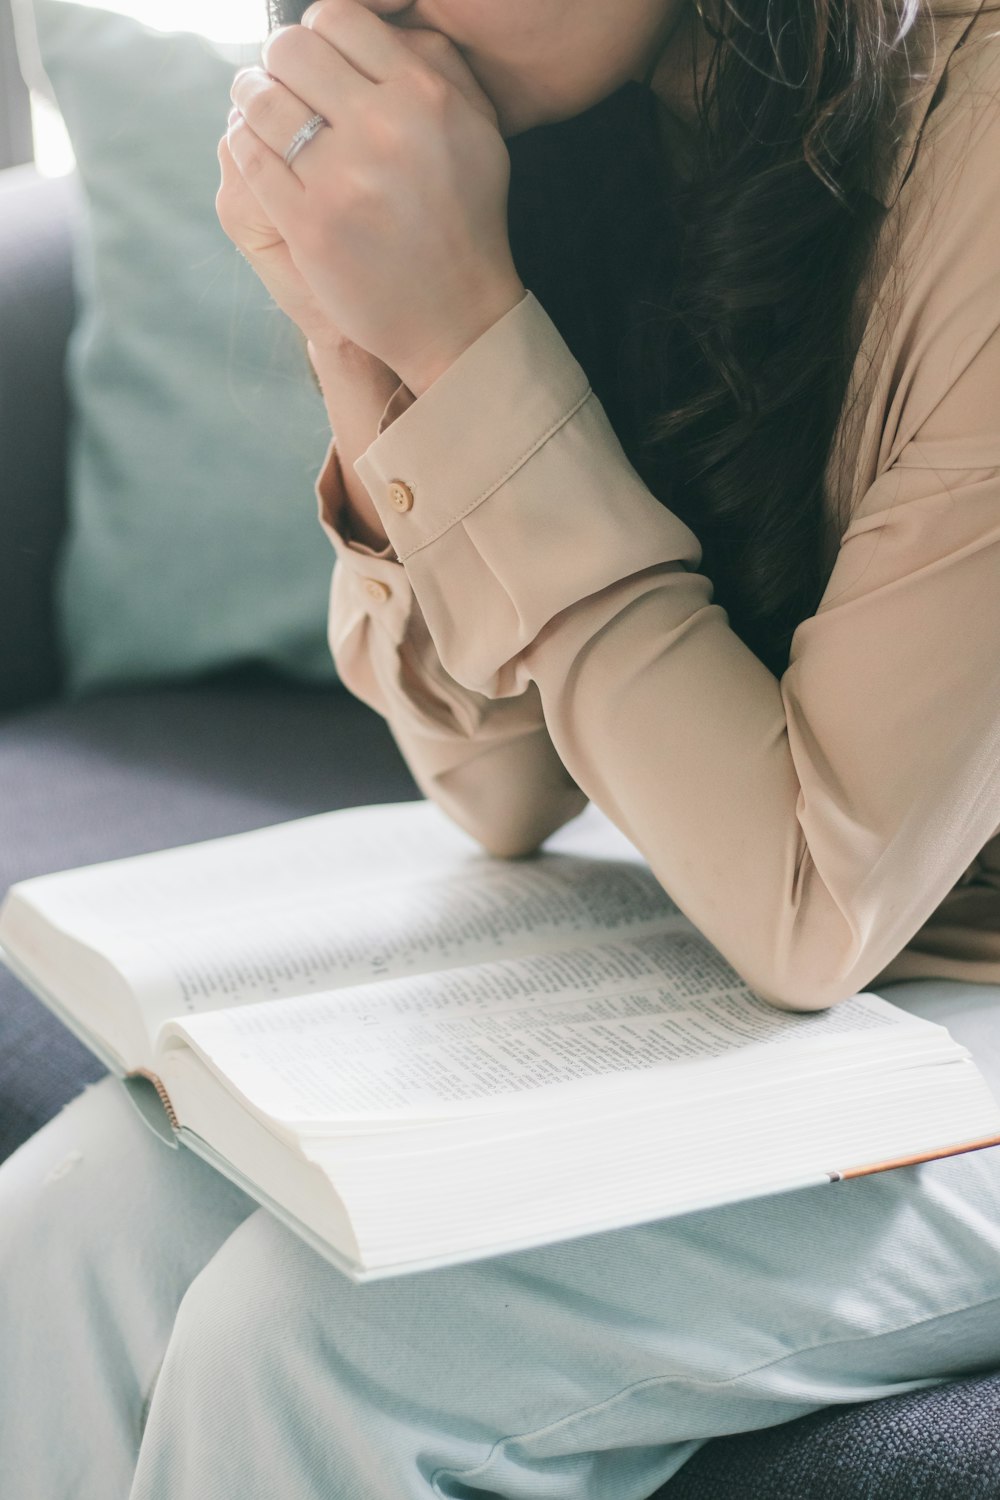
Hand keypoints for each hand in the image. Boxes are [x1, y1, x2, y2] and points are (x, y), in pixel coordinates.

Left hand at [224, 0, 525, 395]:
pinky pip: (250, 157)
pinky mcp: (309, 224)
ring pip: (261, 100)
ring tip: (260, 111)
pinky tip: (258, 152)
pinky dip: (245, 145)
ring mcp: (342, 179)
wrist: (457, 317)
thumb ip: (436, 65)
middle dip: (277, 62)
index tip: (315, 62)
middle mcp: (382, 129)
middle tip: (280, 83)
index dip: (316, 32)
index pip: (338, 19)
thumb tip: (382, 21)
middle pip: (291, 51)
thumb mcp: (477, 131)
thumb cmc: (465, 219)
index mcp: (423, 96)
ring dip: (251, 99)